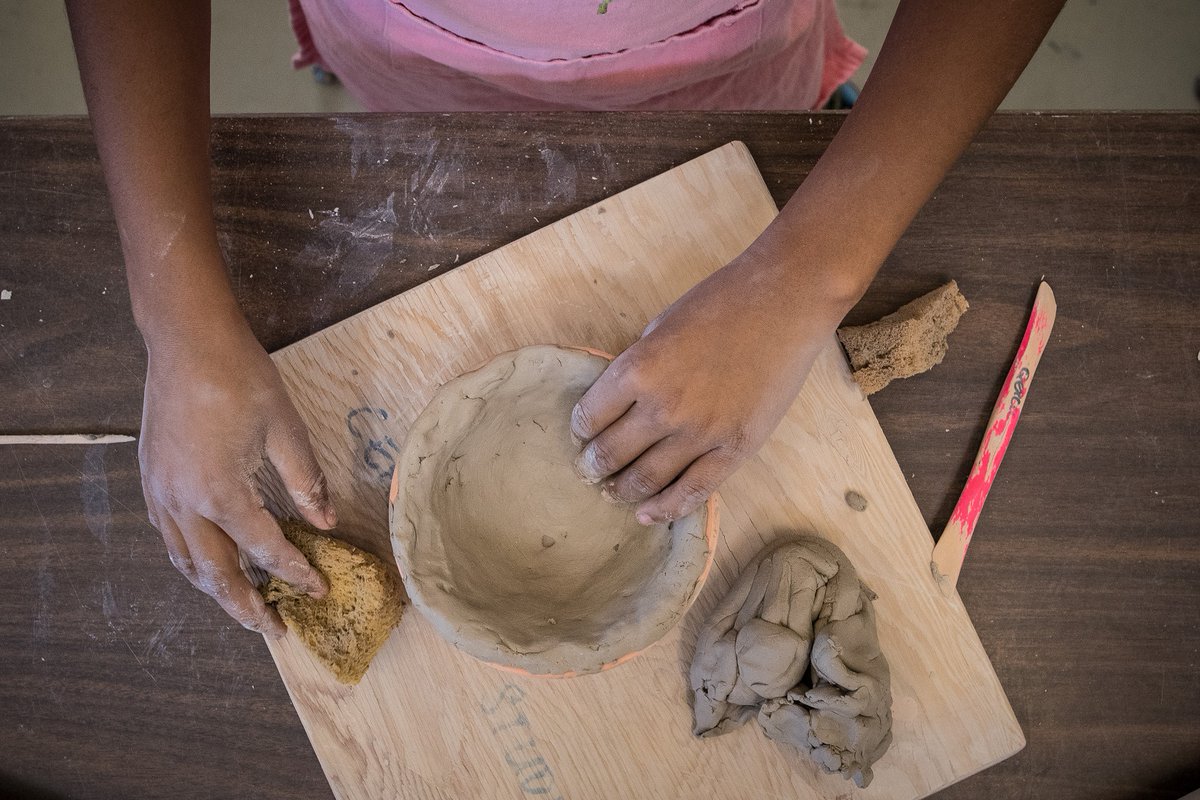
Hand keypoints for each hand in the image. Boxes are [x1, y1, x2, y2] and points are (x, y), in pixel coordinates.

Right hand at [139, 311, 334, 635]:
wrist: (187, 341)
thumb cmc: (241, 378)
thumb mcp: (286, 429)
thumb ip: (306, 482)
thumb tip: (328, 523)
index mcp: (222, 494)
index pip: (266, 551)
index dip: (296, 575)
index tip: (320, 591)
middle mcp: (183, 503)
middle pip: (216, 575)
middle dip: (247, 608)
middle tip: (276, 630)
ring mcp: (160, 494)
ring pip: (186, 562)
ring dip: (216, 590)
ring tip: (246, 607)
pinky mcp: (150, 480)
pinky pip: (170, 537)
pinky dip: (193, 560)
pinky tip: (212, 562)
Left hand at [570, 242, 853, 523]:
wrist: (786, 302)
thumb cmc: (722, 303)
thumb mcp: (661, 327)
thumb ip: (638, 367)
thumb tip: (620, 401)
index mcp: (638, 369)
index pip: (590, 416)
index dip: (581, 428)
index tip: (583, 433)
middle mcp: (664, 407)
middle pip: (612, 453)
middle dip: (594, 465)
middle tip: (590, 470)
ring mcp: (701, 433)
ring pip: (647, 479)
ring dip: (622, 490)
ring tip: (612, 492)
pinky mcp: (735, 449)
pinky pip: (692, 491)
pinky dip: (664, 508)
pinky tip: (646, 514)